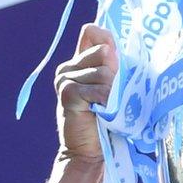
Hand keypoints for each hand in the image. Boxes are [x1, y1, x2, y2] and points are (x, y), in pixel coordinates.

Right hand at [55, 24, 112, 164]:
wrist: (89, 151)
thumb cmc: (105, 120)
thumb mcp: (113, 88)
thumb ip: (114, 67)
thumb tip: (113, 50)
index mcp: (80, 61)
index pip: (93, 32)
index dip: (108, 41)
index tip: (116, 61)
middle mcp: (69, 66)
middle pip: (104, 52)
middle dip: (115, 74)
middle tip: (111, 96)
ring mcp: (65, 78)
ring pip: (104, 72)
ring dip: (113, 92)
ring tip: (106, 107)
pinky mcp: (67, 92)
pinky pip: (99, 89)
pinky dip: (107, 102)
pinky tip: (102, 111)